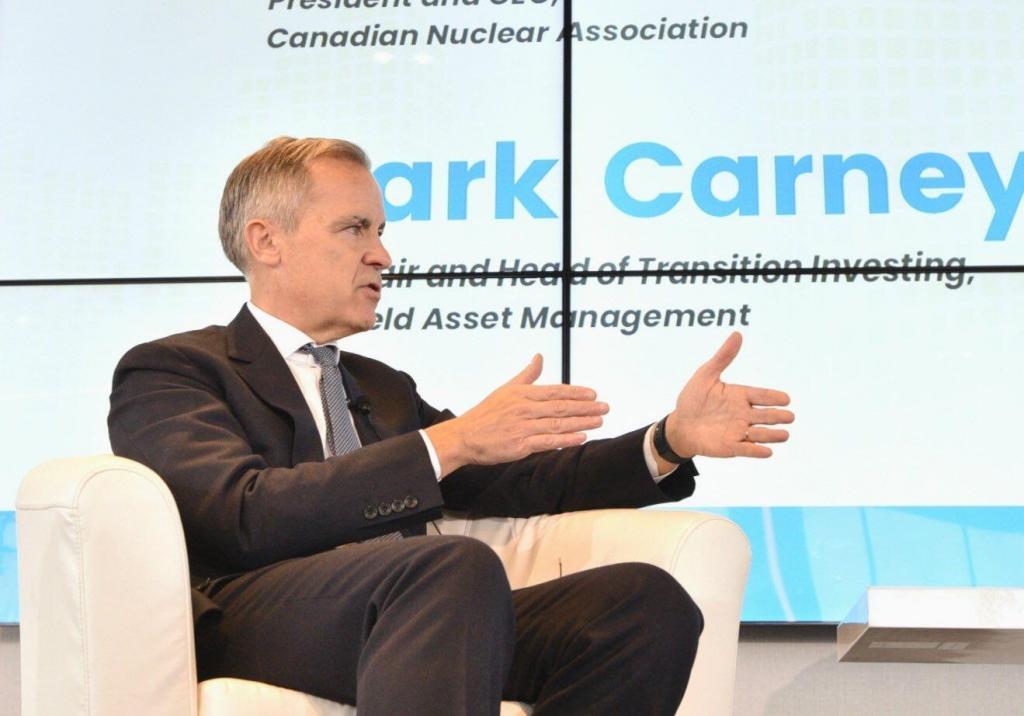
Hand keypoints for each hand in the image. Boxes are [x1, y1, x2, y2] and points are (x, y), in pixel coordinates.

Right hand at [426, 355, 608, 475]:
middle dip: (586, 407)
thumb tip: (540, 356)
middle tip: (605, 407)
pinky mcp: (520, 445)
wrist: (464, 436)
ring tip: (599, 421)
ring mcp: (522, 427)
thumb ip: (527, 374)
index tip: (594, 394)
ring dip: (581, 422)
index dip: (577, 392)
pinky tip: (581, 438)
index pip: (555, 391)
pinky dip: (566, 439)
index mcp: (522, 393)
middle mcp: (524, 408)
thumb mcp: (506, 388)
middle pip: (561, 407)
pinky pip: (548, 441)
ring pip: (558, 424)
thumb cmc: (486, 413)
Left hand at [665, 332, 792, 458]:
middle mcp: (743, 414)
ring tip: (784, 435)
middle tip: (790, 416)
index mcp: (740, 396)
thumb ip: (723, 357)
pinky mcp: (731, 446)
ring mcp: (738, 431)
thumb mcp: (705, 375)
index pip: (762, 396)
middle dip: (778, 416)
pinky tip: (767, 451)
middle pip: (766, 415)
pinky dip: (757, 451)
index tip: (786, 399)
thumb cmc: (692, 399)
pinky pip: (747, 450)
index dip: (774, 398)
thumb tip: (737, 334)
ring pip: (760, 434)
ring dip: (773, 435)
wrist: (679, 425)